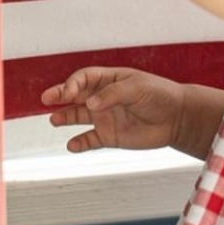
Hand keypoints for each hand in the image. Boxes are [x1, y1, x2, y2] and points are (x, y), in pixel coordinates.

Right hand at [41, 67, 185, 153]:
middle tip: (46, 98)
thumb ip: (113, 94)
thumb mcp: (137, 88)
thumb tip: (90, 104)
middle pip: (77, 95)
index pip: (85, 78)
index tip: (69, 92)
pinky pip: (90, 139)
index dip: (73, 83)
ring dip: (65, 117)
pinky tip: (72, 145)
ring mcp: (105, 117)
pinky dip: (80, 143)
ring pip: (79, 116)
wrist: (177, 118)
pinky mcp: (110, 136)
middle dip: (61, 95)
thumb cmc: (159, 95)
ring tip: (53, 120)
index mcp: (110, 80)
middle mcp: (103, 98)